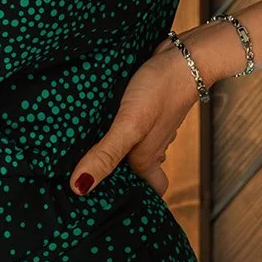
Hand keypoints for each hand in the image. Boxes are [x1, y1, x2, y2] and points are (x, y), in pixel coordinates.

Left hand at [69, 40, 201, 198]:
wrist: (184, 55)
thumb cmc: (160, 90)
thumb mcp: (129, 125)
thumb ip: (106, 155)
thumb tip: (79, 188)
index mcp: (146, 160)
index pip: (143, 194)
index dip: (128, 201)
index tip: (98, 206)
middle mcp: (148, 147)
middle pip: (133, 173)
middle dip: (111, 176)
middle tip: (78, 179)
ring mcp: (146, 128)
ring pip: (129, 149)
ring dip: (109, 151)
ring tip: (77, 153)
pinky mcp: (141, 109)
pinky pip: (126, 126)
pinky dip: (111, 128)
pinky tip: (92, 122)